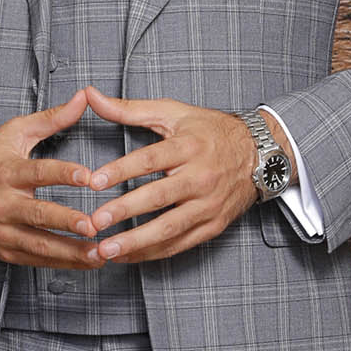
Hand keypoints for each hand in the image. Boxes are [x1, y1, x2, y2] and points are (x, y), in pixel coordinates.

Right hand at [0, 90, 101, 268]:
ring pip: (40, 244)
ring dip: (71, 251)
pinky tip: (86, 261)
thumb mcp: (14, 133)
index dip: (64, 174)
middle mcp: (4, 203)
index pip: (38, 172)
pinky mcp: (4, 250)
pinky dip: (62, 262)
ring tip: (99, 252)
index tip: (88, 176)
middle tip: (93, 225)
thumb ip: (52, 118)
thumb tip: (84, 97)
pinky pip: (36, 260)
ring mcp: (2, 230)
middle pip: (38, 214)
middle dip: (67, 221)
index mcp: (7, 171)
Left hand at [79, 86, 261, 264]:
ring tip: (106, 249)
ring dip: (136, 242)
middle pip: (159, 197)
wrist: (259, 153)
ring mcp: (209, 205)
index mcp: (189, 146)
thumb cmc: (211, 131)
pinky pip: (180, 244)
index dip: (121, 170)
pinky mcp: (213, 225)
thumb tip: (91, 95)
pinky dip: (153, 253)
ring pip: (169, 227)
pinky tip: (128, 256)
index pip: (151, 160)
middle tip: (95, 221)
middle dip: (124, 210)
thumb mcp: (173, 112)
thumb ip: (128, 109)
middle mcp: (201, 177)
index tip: (95, 181)